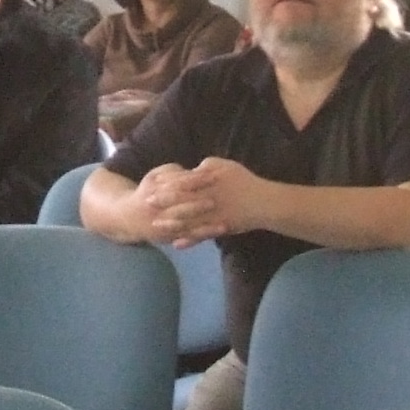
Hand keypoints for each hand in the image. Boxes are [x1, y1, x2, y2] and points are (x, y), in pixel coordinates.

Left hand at [139, 158, 266, 242]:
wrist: (263, 203)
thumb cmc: (244, 181)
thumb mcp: (225, 165)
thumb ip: (207, 165)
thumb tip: (193, 168)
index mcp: (207, 182)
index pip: (181, 183)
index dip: (165, 186)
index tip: (152, 187)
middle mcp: (207, 199)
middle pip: (180, 202)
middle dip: (163, 205)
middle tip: (147, 207)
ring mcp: (212, 215)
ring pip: (188, 220)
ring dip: (171, 224)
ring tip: (157, 227)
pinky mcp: (218, 228)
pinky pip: (201, 236)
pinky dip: (189, 240)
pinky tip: (177, 244)